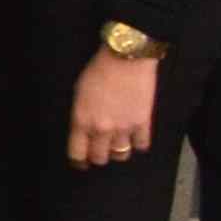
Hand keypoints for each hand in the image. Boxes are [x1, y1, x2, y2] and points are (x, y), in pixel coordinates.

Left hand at [67, 47, 160, 167]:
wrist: (126, 58)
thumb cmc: (98, 70)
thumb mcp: (79, 93)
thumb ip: (81, 115)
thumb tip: (82, 129)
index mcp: (82, 121)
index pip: (77, 153)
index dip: (78, 160)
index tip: (80, 162)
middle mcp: (102, 129)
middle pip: (99, 157)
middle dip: (98, 156)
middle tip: (99, 151)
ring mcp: (124, 128)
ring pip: (120, 155)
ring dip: (117, 152)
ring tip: (117, 145)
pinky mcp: (143, 123)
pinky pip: (141, 145)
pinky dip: (138, 144)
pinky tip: (135, 138)